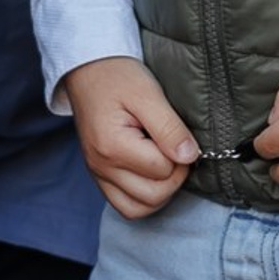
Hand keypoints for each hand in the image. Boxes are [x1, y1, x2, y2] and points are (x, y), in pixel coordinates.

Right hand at [64, 58, 195, 218]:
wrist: (88, 70)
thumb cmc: (118, 77)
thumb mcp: (147, 93)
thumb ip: (169, 127)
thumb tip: (190, 156)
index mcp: (112, 146)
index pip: (162, 170)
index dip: (179, 153)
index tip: (177, 131)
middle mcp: (101, 166)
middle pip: (153, 196)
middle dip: (174, 176)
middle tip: (176, 148)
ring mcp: (98, 174)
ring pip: (139, 209)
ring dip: (161, 191)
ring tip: (165, 162)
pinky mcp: (100, 176)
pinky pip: (125, 205)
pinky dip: (144, 198)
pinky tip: (152, 175)